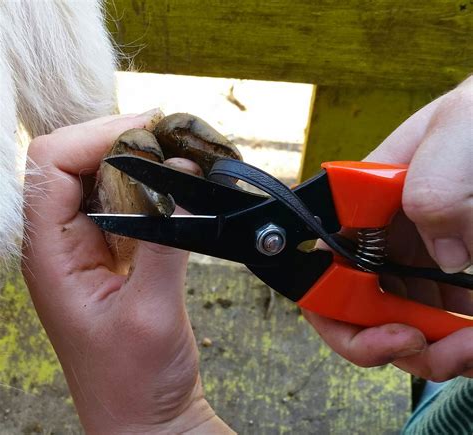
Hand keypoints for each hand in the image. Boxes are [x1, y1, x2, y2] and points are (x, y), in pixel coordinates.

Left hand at [22, 112, 232, 433]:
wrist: (145, 415)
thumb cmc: (133, 382)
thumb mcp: (150, 311)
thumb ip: (166, 240)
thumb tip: (182, 182)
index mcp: (50, 256)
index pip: (53, 167)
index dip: (96, 137)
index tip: (146, 130)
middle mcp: (63, 245)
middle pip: (74, 163)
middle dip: (119, 140)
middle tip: (167, 133)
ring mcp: (89, 249)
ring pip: (102, 181)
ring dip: (138, 161)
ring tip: (175, 151)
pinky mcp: (115, 256)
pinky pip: (128, 205)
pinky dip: (151, 188)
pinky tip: (175, 185)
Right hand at [304, 77, 472, 380]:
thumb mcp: (459, 127)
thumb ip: (431, 187)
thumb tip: (442, 255)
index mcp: (364, 203)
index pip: (324, 265)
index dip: (340, 309)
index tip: (394, 329)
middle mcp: (383, 235)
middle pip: (358, 307)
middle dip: (391, 341)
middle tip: (436, 347)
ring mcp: (417, 255)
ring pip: (402, 321)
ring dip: (433, 348)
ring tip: (471, 346)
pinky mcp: (451, 269)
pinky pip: (443, 317)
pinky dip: (458, 338)